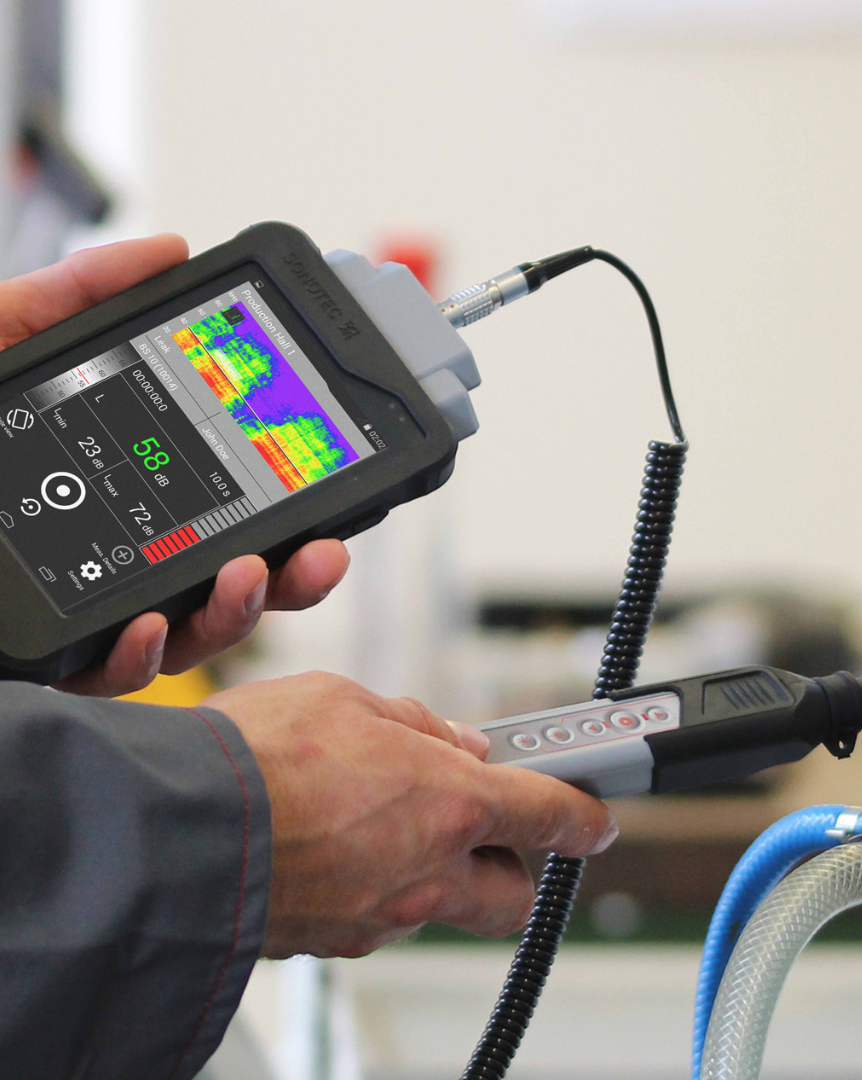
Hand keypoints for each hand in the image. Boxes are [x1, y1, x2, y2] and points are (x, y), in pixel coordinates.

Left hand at [0, 236, 351, 695]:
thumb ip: (73, 295)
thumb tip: (166, 251)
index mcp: (118, 483)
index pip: (222, 499)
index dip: (284, 502)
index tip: (326, 490)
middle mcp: (113, 551)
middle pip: (229, 575)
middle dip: (292, 571)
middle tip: (322, 550)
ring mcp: (81, 608)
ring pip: (189, 633)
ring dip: (238, 609)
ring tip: (248, 572)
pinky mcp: (42, 656)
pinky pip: (111, 673)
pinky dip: (143, 654)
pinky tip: (148, 622)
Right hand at [201, 672, 618, 957]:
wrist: (169, 833)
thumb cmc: (255, 757)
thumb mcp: (346, 701)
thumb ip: (414, 725)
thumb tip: (451, 743)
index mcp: (448, 802)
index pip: (549, 815)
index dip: (584, 814)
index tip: (595, 814)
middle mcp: (426, 872)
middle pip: (511, 893)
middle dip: (512, 861)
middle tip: (481, 821)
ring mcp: (380, 917)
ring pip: (442, 907)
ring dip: (437, 869)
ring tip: (384, 820)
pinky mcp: (333, 942)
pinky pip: (378, 917)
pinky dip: (378, 885)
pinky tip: (337, 846)